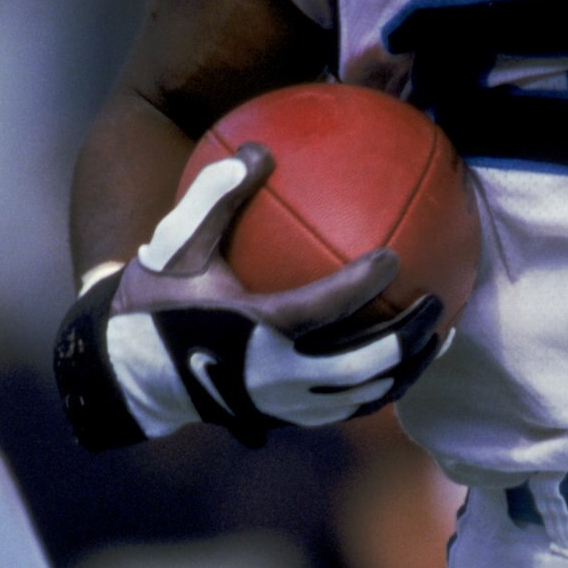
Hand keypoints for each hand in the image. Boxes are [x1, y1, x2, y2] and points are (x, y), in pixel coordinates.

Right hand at [54, 147, 447, 451]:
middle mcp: (276, 375)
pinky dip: (380, 386)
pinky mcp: (288, 419)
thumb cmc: (156, 302)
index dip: (365, 284)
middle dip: (406, 336)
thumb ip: (215, 197)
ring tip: (436, 338)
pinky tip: (402, 361)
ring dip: (405, 369)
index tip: (394, 256)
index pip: (324, 308)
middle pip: (364, 364)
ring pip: (363, 395)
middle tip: (434, 300)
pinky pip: (348, 407)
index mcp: (254, 330)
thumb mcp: (175, 246)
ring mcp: (285, 405)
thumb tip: (258, 148)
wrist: (132, 373)